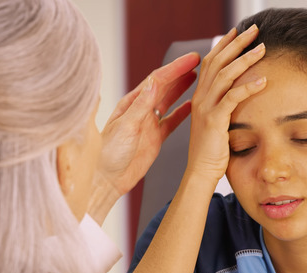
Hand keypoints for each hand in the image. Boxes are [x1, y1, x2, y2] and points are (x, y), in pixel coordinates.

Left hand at [88, 53, 200, 223]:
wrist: (107, 179)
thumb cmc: (108, 153)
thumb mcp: (126, 126)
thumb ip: (141, 105)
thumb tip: (154, 83)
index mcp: (131, 103)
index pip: (157, 80)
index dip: (176, 68)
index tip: (192, 59)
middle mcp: (140, 110)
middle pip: (165, 86)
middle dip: (181, 73)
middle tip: (200, 62)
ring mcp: (148, 124)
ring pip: (169, 101)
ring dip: (182, 88)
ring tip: (198, 77)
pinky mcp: (155, 139)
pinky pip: (172, 122)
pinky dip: (182, 113)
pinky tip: (193, 106)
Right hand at [186, 24, 266, 182]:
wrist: (200, 172)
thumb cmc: (212, 151)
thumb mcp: (216, 123)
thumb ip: (224, 107)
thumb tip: (238, 96)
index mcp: (200, 97)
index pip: (210, 62)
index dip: (224, 44)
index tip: (237, 31)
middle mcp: (200, 98)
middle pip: (217, 61)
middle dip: (236, 43)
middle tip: (254, 30)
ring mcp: (205, 108)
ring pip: (225, 75)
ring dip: (245, 59)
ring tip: (262, 48)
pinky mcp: (214, 120)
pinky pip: (232, 98)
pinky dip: (248, 87)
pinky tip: (263, 80)